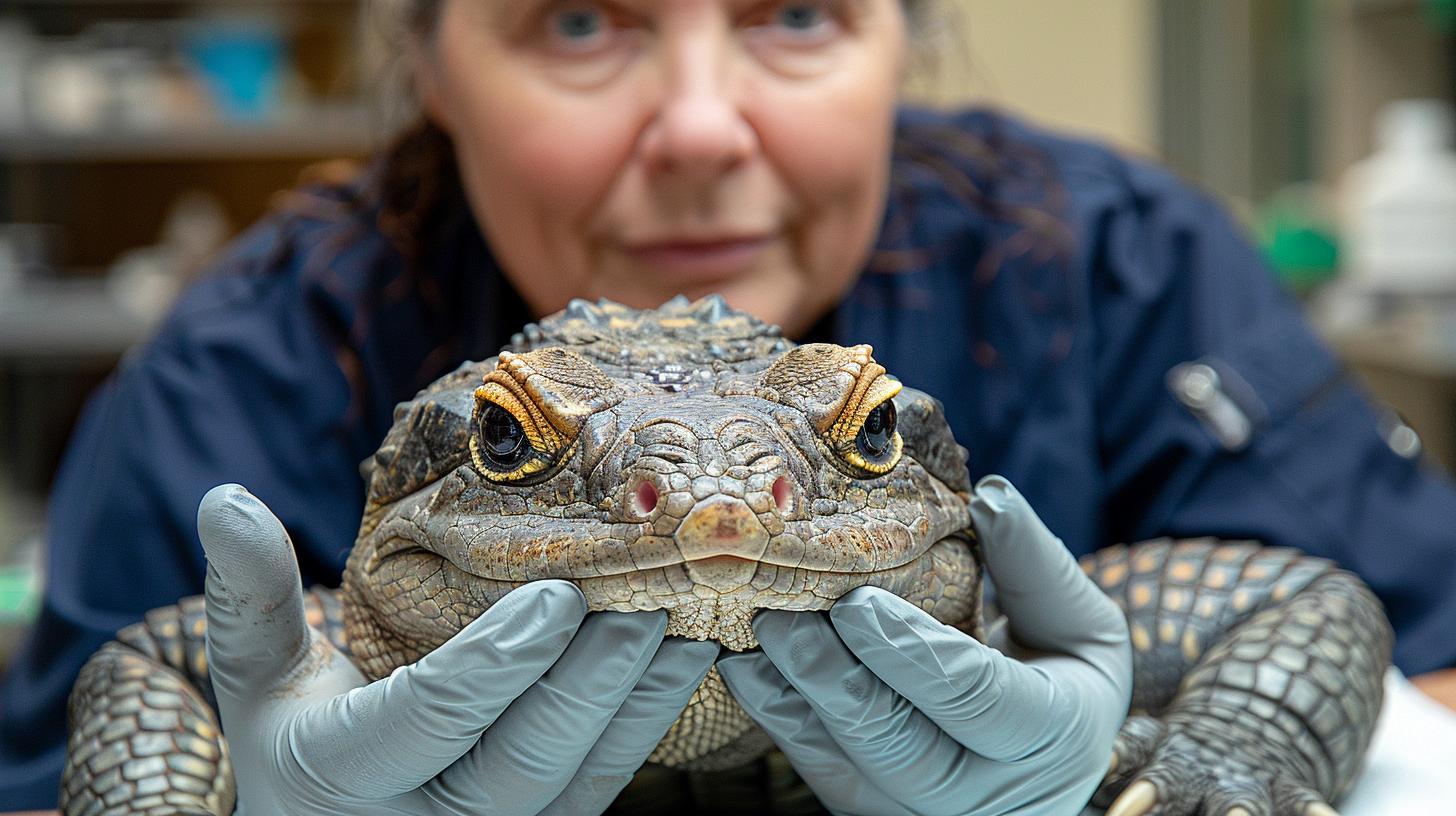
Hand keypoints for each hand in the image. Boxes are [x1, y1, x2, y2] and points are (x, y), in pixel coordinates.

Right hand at [198, 484, 715, 815]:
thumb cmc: (295, 739)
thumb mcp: (259, 677)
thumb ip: (249, 595)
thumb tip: (224, 497)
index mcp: (340, 777)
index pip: (429, 720)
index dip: (496, 662)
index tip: (554, 596)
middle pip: (521, 760)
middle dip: (587, 681)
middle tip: (643, 601)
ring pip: (577, 781)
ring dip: (637, 701)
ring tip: (684, 622)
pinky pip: (602, 786)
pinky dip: (646, 723)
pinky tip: (684, 659)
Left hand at [717, 475, 1131, 815]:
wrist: (1049, 762)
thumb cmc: (1062, 676)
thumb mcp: (1078, 623)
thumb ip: (1036, 564)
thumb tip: (992, 496)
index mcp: (1052, 734)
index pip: (976, 698)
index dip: (911, 653)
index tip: (856, 605)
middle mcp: (990, 793)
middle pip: (900, 747)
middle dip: (834, 681)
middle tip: (782, 619)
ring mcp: (930, 815)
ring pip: (851, 772)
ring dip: (793, 704)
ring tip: (755, 640)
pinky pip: (825, 778)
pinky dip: (783, 724)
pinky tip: (748, 673)